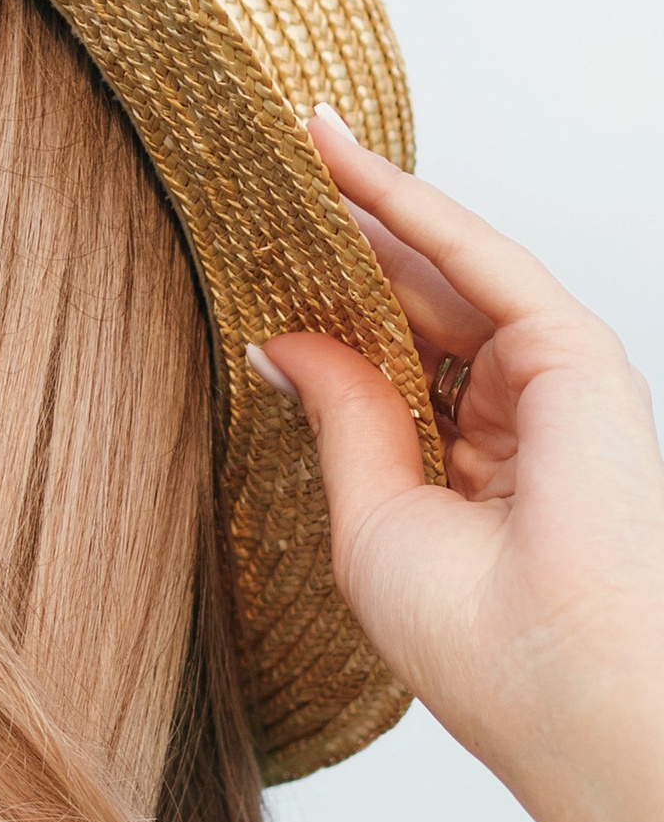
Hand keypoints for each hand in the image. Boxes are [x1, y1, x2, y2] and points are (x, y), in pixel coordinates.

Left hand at [258, 111, 663, 821]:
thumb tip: (282, 337)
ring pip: (442, 274)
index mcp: (459, 472)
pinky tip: (350, 169)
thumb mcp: (368, 515)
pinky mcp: (573, 353)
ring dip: (370, 208)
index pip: (382, 368)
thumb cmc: (467, 634)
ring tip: (291, 147)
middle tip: (260, 177)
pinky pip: (481, 264)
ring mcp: (543, 383)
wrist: (552, 674)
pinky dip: (417, 213)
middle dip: (339, 243)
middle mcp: (504, 419)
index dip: (320, 311)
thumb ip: (340, 415)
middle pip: (409, 309)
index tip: (248, 263)